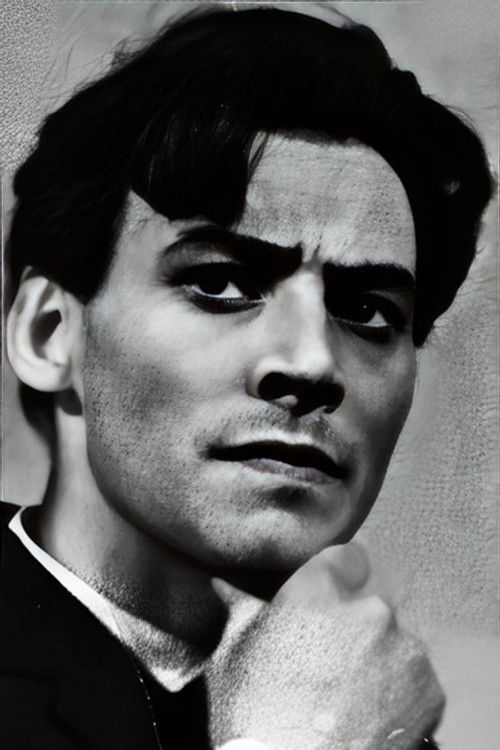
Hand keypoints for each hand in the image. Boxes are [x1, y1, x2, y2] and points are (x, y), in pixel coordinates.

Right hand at [207, 544, 443, 749]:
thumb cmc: (251, 716)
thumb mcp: (232, 656)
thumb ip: (239, 609)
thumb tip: (222, 584)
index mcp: (320, 590)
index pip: (348, 557)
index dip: (340, 578)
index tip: (331, 601)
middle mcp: (369, 609)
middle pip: (371, 604)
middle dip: (355, 625)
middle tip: (330, 663)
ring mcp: (404, 649)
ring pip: (395, 640)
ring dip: (379, 657)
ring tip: (350, 695)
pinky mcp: (429, 690)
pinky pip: (416, 678)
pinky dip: (400, 692)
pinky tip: (371, 715)